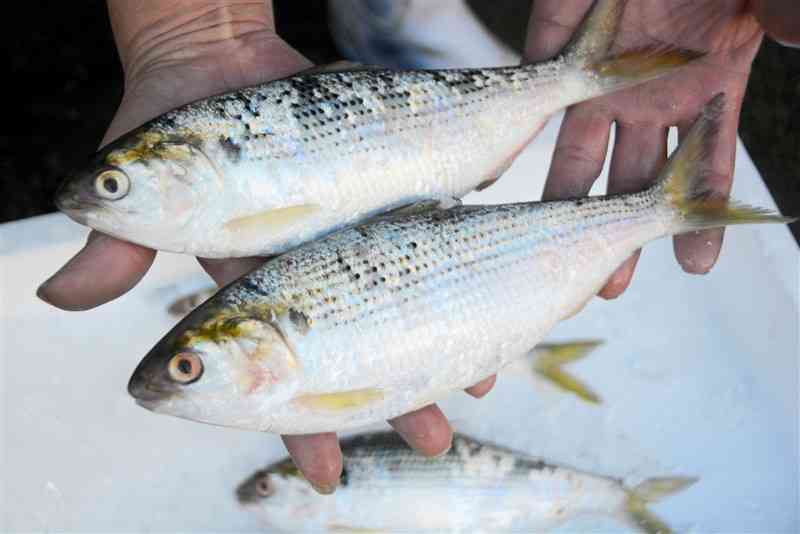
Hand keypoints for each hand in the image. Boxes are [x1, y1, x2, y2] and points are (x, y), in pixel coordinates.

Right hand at [37, 0, 494, 493]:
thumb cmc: (172, 133)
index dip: (298, 427)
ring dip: (437, 341)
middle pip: (357, 349)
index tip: (328, 474)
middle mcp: (306, 274)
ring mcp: (343, 234)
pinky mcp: (372, 193)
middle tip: (433, 437)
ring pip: (398, 301)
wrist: (213, 64)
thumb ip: (115, 250)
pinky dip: (450, 261)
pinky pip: (418, 233)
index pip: (278, 375)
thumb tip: (59, 297)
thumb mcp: (138, 192)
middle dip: (393, 399)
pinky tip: (486, 282)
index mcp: (254, 291)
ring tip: (481, 383)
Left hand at [526, 0, 765, 297]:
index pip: (705, 166)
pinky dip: (520, 127)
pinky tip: (500, 175)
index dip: (700, 215)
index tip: (694, 267)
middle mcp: (652, 90)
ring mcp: (602, 71)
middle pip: (633, 178)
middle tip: (609, 286)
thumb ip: (783, 18)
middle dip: (620, 231)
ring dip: (564, 200)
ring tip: (552, 247)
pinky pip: (537, 88)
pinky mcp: (559, 43)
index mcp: (706, 86)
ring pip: (579, 149)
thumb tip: (798, 36)